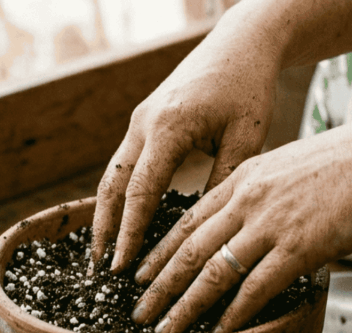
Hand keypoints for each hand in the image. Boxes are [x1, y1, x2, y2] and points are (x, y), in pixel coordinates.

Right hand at [90, 11, 285, 273]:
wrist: (240, 43)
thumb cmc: (250, 86)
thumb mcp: (248, 136)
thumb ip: (225, 179)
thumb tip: (206, 229)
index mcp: (168, 127)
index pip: (141, 191)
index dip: (130, 233)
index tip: (122, 268)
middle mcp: (144, 124)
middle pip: (112, 186)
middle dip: (104, 230)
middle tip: (101, 272)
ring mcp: (140, 122)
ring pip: (113, 176)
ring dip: (106, 215)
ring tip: (104, 254)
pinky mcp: (144, 122)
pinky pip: (125, 165)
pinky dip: (120, 196)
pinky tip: (122, 222)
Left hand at [130, 113, 351, 332]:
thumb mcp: (293, 166)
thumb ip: (268, 193)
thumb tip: (258, 222)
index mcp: (245, 178)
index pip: (188, 219)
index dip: (159, 251)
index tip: (139, 273)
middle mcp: (248, 199)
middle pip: (188, 249)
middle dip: (157, 286)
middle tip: (138, 313)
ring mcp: (270, 223)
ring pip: (211, 271)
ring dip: (184, 307)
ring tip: (164, 331)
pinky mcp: (298, 246)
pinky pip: (255, 288)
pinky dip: (233, 315)